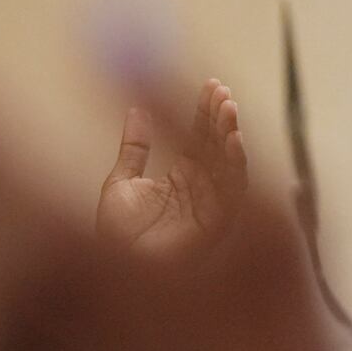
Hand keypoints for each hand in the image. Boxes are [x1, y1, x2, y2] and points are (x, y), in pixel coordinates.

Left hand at [97, 80, 246, 264]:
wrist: (115, 266)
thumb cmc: (117, 232)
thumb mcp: (121, 181)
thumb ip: (134, 147)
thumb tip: (136, 109)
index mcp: (180, 177)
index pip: (198, 137)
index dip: (204, 112)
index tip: (210, 84)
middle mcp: (200, 188)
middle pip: (216, 145)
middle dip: (220, 117)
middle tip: (220, 90)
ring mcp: (210, 203)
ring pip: (228, 162)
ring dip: (230, 133)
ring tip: (228, 107)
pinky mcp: (217, 221)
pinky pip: (233, 189)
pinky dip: (236, 164)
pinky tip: (234, 140)